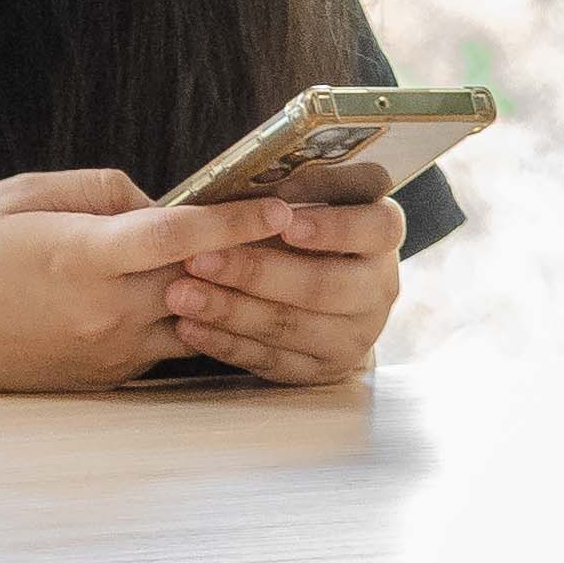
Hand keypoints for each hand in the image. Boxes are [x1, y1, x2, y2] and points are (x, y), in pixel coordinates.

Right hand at [0, 168, 312, 400]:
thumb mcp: (15, 196)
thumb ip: (97, 191)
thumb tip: (155, 202)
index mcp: (81, 258)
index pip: (178, 235)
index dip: (236, 218)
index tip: (280, 205)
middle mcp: (104, 312)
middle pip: (202, 277)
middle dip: (245, 251)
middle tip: (291, 222)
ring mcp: (109, 351)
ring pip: (197, 318)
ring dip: (226, 291)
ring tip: (263, 260)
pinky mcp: (106, 376)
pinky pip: (169, 343)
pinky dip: (193, 317)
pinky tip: (209, 292)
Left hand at [154, 185, 407, 390]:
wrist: (322, 295)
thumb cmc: (302, 234)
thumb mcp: (308, 206)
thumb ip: (284, 199)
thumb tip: (236, 192)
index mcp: (383, 236)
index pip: (377, 229)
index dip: (335, 228)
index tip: (287, 224)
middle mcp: (379, 289)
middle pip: (324, 286)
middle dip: (255, 273)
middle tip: (200, 259)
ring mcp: (353, 336)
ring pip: (291, 326)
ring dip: (230, 310)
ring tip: (180, 294)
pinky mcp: (321, 369)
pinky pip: (270, 360)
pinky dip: (225, 343)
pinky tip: (190, 327)